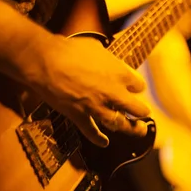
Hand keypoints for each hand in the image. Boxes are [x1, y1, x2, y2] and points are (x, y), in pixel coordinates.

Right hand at [29, 35, 149, 147]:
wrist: (46, 61)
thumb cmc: (70, 50)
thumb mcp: (96, 47)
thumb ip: (107, 59)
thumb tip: (109, 61)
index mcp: (119, 74)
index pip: (139, 85)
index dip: (136, 87)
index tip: (134, 88)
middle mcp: (113, 93)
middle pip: (137, 109)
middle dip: (142, 112)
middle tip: (144, 114)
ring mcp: (97, 107)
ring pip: (120, 124)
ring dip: (131, 129)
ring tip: (139, 131)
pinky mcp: (80, 116)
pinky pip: (92, 132)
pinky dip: (98, 139)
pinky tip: (104, 143)